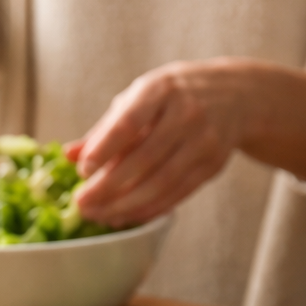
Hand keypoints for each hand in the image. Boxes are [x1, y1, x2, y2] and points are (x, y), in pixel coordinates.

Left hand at [68, 61, 246, 227]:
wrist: (236, 95)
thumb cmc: (172, 96)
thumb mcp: (139, 98)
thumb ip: (104, 128)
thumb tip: (68, 155)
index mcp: (161, 89)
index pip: (129, 121)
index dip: (104, 148)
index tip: (82, 171)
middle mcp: (186, 113)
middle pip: (144, 158)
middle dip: (109, 186)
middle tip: (82, 204)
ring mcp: (204, 141)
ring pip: (162, 182)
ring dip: (126, 205)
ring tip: (99, 215)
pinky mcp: (213, 165)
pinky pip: (178, 193)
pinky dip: (149, 209)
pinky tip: (125, 216)